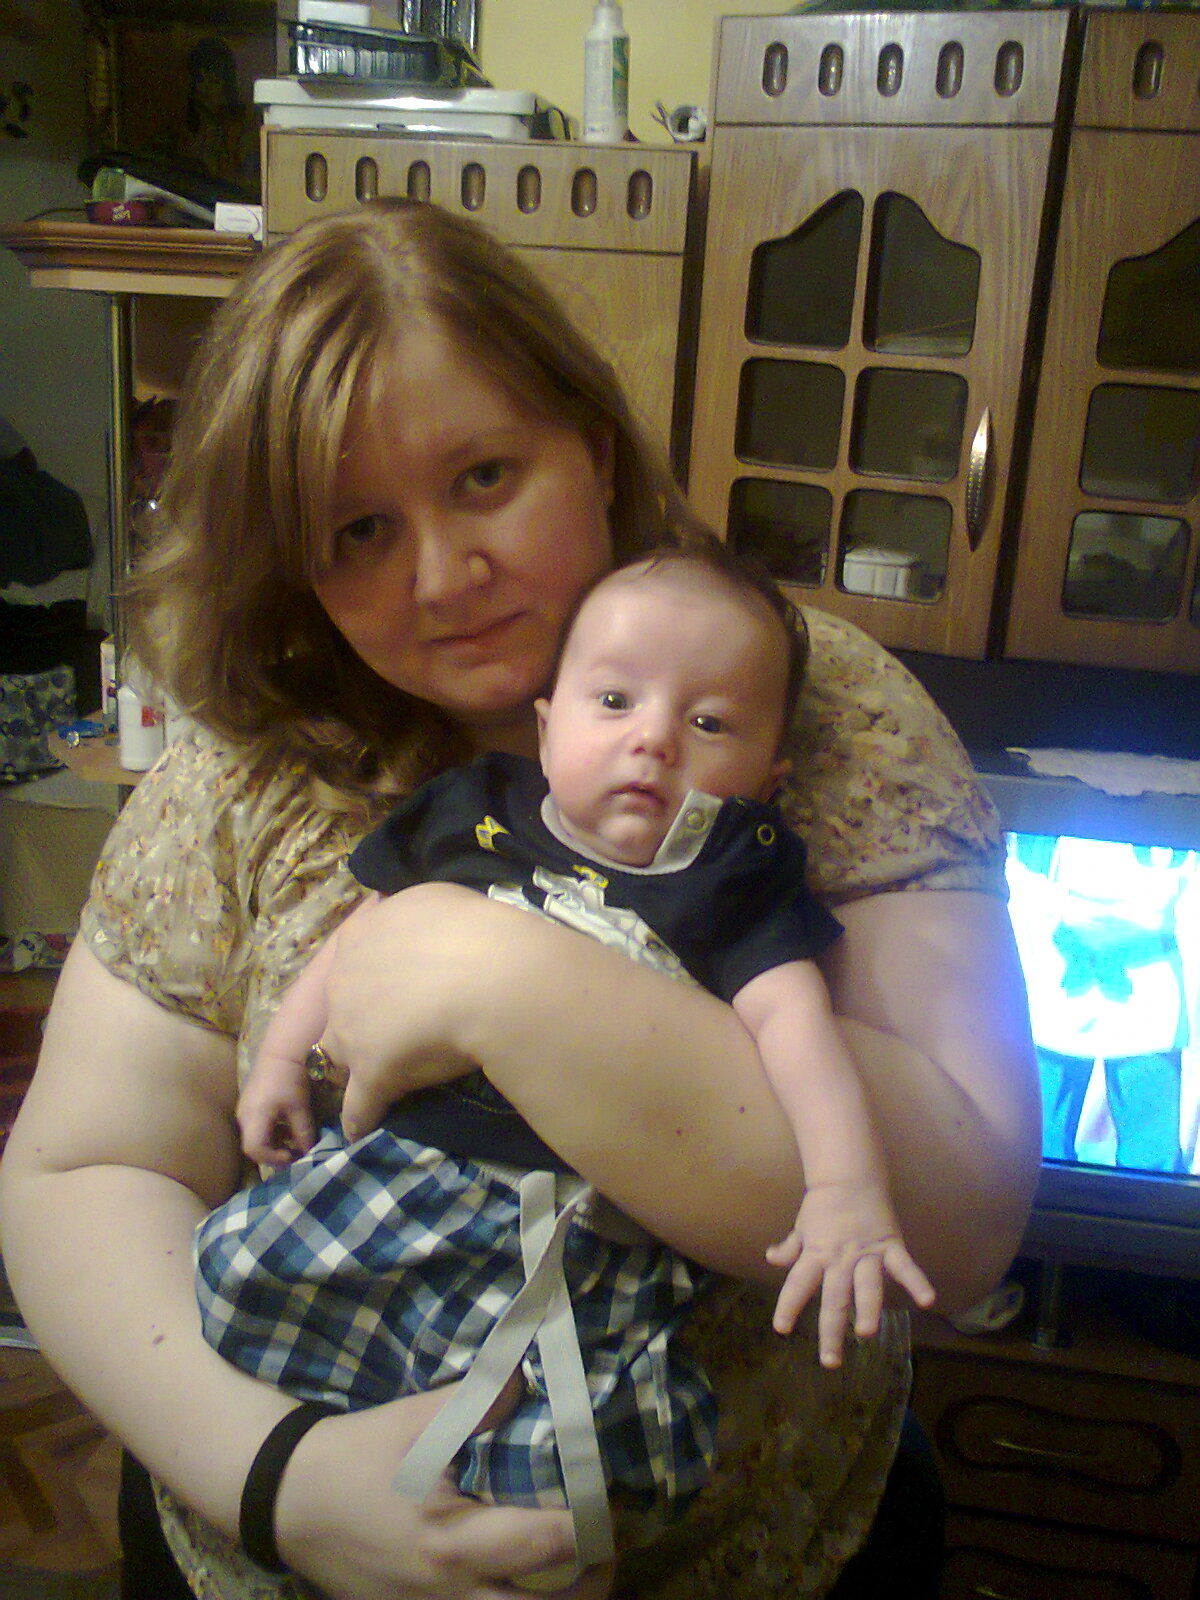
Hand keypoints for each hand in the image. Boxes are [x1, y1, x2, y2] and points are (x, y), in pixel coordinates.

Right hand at [236, 1068, 315, 1166]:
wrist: (280, 1051)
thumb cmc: (290, 1078)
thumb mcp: (300, 1108)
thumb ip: (304, 1133)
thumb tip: (310, 1154)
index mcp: (253, 1117)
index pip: (254, 1150)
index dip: (273, 1158)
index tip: (292, 1155)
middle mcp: (244, 1117)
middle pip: (253, 1147)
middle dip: (274, 1154)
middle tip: (295, 1154)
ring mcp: (244, 1110)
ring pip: (255, 1137)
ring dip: (273, 1144)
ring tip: (294, 1143)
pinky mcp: (249, 1105)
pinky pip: (256, 1127)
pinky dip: (271, 1133)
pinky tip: (288, 1128)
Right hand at [275, 1391, 611, 1599]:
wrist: (285, 1499)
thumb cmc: (354, 1456)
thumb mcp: (416, 1420)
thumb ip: (480, 1399)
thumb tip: (529, 1375)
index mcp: (453, 1542)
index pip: (545, 1546)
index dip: (589, 1524)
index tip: (609, 1497)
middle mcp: (449, 1593)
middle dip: (587, 1584)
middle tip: (605, 1547)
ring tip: (576, 1570)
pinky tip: (524, 1580)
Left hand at [321, 885, 495, 1140]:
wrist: (490, 977)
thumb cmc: (474, 932)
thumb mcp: (441, 902)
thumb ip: (420, 918)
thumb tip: (425, 927)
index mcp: (362, 935)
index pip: (358, 959)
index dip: (376, 977)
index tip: (396, 988)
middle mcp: (345, 979)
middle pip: (342, 1006)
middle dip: (360, 1020)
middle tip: (393, 1032)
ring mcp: (352, 1029)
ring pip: (339, 1054)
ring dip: (353, 1067)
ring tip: (369, 1083)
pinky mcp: (370, 1073)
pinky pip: (357, 1104)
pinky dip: (360, 1117)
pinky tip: (362, 1128)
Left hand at [765, 1179, 935, 1366]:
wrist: (849, 1175)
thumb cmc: (824, 1204)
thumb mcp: (802, 1226)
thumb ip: (791, 1247)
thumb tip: (772, 1258)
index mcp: (815, 1253)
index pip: (798, 1284)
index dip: (788, 1306)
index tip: (781, 1328)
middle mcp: (839, 1257)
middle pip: (834, 1298)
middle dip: (831, 1330)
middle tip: (830, 1361)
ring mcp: (866, 1253)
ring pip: (867, 1287)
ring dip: (867, 1311)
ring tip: (866, 1334)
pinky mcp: (890, 1245)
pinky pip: (904, 1266)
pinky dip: (917, 1282)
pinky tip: (928, 1301)